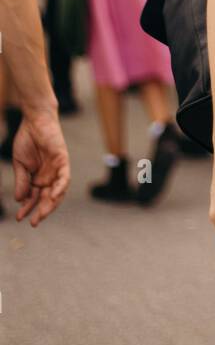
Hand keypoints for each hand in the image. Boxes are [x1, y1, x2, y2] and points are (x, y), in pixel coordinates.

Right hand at [12, 111, 69, 225]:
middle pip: (48, 198)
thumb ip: (21, 181)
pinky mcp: (63, 161)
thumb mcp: (21, 165)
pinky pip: (65, 177)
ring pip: (58, 191)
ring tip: (42, 214)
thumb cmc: (27, 140)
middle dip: (41, 211)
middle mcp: (49, 176)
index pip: (35, 198)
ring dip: (51, 203)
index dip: (28, 208)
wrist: (34, 121)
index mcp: (38, 178)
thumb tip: (19, 200)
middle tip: (33, 223)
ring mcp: (57, 169)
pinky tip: (54, 196)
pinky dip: (61, 187)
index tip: (20, 218)